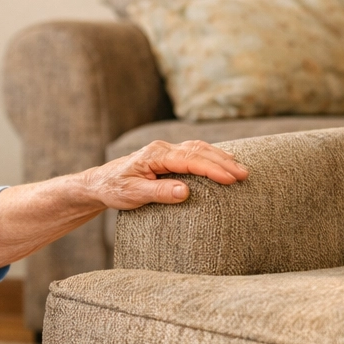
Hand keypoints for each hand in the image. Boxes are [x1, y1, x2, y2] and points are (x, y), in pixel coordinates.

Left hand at [87, 139, 248, 211]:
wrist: (100, 183)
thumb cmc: (114, 189)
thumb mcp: (133, 194)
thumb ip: (159, 193)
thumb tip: (185, 191)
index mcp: (155, 155)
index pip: (190, 159)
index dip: (212, 169)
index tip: (231, 179)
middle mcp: (162, 149)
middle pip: (199, 150)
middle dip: (223, 162)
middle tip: (244, 175)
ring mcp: (166, 151)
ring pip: (199, 148)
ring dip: (220, 157)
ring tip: (240, 169)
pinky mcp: (167, 157)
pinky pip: (194, 153)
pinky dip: (211, 157)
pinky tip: (223, 162)